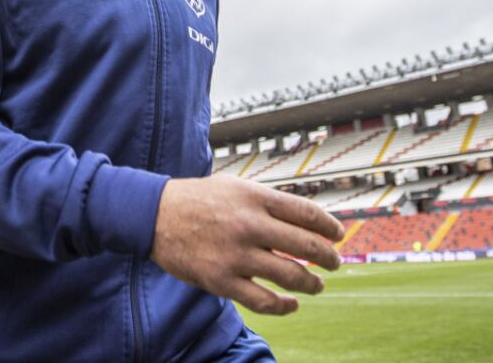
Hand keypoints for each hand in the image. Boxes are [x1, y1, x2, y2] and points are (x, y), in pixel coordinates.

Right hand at [150, 174, 344, 314]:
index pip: (306, 213)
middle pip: (305, 245)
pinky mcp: (222, 280)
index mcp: (255, 198)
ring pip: (290, 276)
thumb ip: (268, 201)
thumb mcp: (236, 186)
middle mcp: (250, 225)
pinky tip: (292, 304)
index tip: (338, 235)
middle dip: (328, 257)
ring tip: (317, 285)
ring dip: (311, 284)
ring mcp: (236, 255)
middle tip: (335, 262)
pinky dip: (284, 306)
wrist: (154, 215)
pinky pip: (263, 301)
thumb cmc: (199, 199)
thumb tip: (305, 216)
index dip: (329, 226)